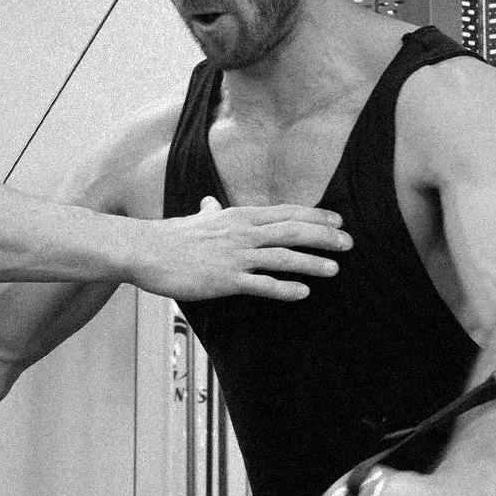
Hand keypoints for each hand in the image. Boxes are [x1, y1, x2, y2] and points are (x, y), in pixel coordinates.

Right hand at [135, 197, 352, 301]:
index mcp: (238, 216)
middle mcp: (242, 233)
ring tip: (335, 268)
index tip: (338, 221)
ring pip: (283, 257)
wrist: (146, 250)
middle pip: (292, 231)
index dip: (315, 217)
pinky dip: (285, 288)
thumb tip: (211, 203)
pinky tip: (303, 292)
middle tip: (349, 243)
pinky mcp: (225, 279)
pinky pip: (262, 284)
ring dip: (313, 262)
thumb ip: (211, 211)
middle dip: (324, 237)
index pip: (286, 213)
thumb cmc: (171, 236)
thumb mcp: (197, 219)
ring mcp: (235, 256)